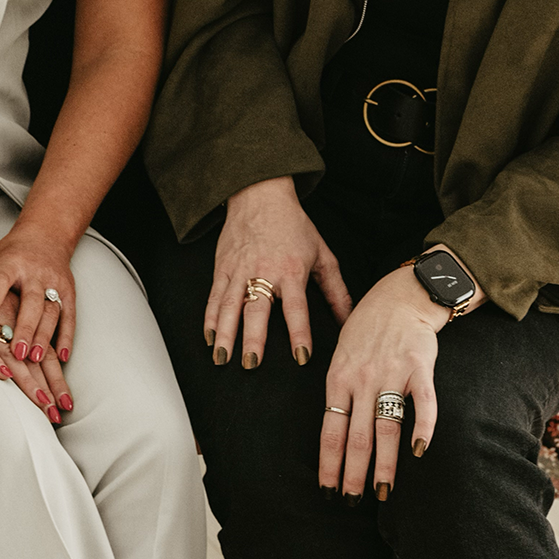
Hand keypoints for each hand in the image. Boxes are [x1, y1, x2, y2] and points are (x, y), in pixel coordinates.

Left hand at [0, 218, 77, 392]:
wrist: (46, 234)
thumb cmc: (12, 253)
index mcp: (11, 263)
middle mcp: (34, 272)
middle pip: (31, 302)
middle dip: (24, 329)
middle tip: (17, 354)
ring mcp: (54, 281)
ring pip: (50, 312)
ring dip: (43, 337)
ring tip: (34, 359)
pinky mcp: (69, 291)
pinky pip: (69, 316)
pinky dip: (66, 337)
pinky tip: (61, 357)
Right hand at [0, 257, 65, 424]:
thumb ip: (7, 330)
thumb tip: (17, 361)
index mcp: (18, 317)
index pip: (42, 353)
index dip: (55, 380)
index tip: (64, 405)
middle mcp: (8, 319)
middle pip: (34, 357)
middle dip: (48, 387)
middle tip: (59, 414)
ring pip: (12, 354)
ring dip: (28, 380)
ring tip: (41, 402)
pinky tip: (3, 375)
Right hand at [206, 176, 350, 369]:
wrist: (260, 194)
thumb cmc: (294, 225)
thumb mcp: (322, 255)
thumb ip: (336, 291)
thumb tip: (349, 321)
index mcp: (291, 270)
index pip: (296, 308)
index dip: (299, 333)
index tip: (301, 357)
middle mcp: (263, 271)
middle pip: (256, 309)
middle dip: (252, 338)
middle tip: (251, 364)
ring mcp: (239, 269)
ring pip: (229, 306)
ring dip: (225, 333)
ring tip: (222, 358)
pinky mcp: (222, 267)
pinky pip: (214, 296)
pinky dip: (209, 317)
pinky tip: (209, 337)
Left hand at [321, 265, 441, 497]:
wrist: (399, 297)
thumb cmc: (367, 330)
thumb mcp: (340, 356)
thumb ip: (339, 391)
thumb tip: (333, 431)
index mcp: (338, 378)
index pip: (331, 429)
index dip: (330, 462)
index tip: (328, 489)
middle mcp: (363, 379)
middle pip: (358, 435)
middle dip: (353, 473)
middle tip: (351, 501)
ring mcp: (391, 373)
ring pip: (387, 427)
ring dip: (384, 464)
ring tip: (382, 492)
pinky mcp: (420, 368)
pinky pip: (423, 402)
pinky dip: (423, 427)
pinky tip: (418, 452)